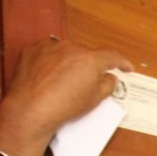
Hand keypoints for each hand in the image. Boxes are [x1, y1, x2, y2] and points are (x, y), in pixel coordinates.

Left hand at [0, 38, 132, 155]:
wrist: (30, 109)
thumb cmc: (63, 107)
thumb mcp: (94, 100)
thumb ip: (107, 85)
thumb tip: (109, 77)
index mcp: (90, 60)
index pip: (112, 56)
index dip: (122, 62)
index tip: (126, 67)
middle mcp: (71, 47)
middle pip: (87, 54)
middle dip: (88, 66)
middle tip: (85, 83)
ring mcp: (50, 46)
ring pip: (66, 52)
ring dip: (68, 63)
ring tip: (62, 82)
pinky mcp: (32, 50)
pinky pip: (47, 53)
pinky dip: (50, 62)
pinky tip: (47, 77)